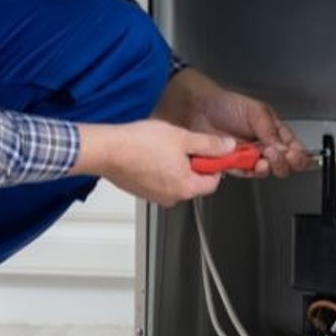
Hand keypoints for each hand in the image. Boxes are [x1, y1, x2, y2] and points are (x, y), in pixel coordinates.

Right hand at [72, 120, 236, 205]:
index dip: (214, 163)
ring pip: (174, 179)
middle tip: (182, 143)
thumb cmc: (140, 145)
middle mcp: (171, 197)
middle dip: (192, 162)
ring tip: (162, 146)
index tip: (211, 150)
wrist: (107, 150)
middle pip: (193, 181)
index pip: (213, 181)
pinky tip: (149, 152)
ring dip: (173, 164)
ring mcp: (154, 195)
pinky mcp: (140, 190)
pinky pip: (158, 180)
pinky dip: (157, 167)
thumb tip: (227, 147)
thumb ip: (210, 144)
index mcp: (186, 187)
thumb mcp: (183, 138)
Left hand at [151, 69, 311, 178]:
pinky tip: (249, 163)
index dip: (296, 155)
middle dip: (282, 162)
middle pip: (281, 163)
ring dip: (266, 167)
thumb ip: (271, 131)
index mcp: (272, 130)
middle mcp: (261, 144)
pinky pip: (244, 173)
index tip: (293, 155)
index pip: (292, 147)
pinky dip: (248, 170)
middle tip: (275, 155)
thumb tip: (283, 148)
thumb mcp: (256, 112)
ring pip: (264, 170)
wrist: (198, 108)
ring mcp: (247, 155)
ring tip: (262, 158)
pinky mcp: (231, 163)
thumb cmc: (225, 103)